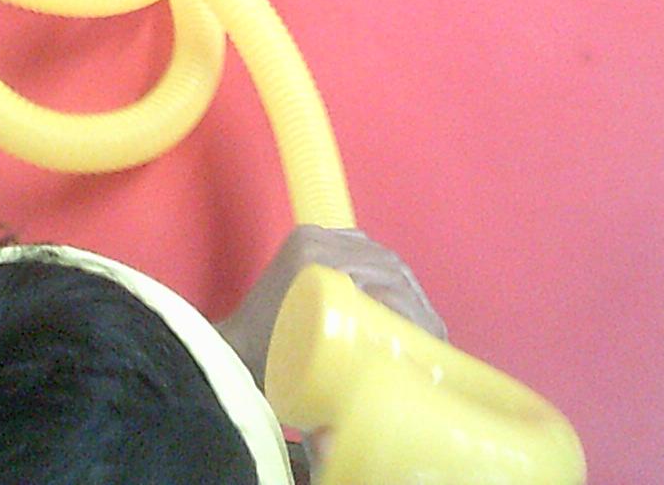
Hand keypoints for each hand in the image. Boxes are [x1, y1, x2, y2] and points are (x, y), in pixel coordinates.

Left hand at [218, 226, 444, 383]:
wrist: (229, 352)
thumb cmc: (265, 368)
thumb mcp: (306, 380)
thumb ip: (333, 401)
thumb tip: (364, 426)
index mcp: (314, 267)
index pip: (384, 283)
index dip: (415, 312)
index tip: (431, 341)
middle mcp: (315, 244)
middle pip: (387, 265)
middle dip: (416, 301)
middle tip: (434, 335)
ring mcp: (313, 237)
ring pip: (379, 254)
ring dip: (405, 286)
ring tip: (422, 320)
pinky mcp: (311, 240)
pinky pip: (362, 246)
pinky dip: (386, 268)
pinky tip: (400, 294)